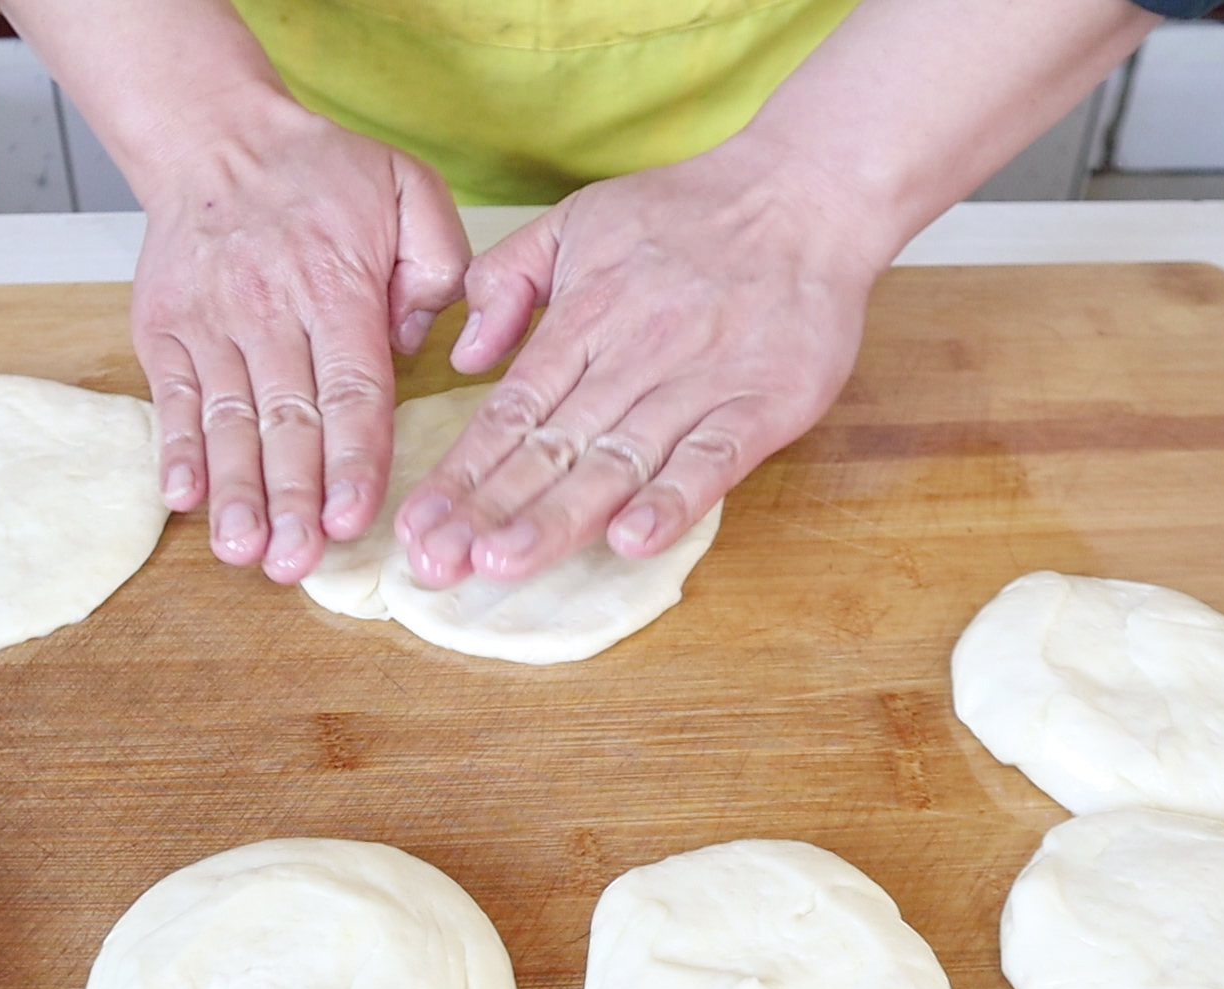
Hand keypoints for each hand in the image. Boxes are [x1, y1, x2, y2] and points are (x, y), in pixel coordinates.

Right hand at [132, 89, 467, 582]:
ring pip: (227, 421)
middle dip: (292, 498)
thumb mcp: (408, 189)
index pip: (352, 390)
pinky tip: (182, 500)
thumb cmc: (323, 175)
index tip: (353, 517)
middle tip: (297, 562)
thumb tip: (418, 344)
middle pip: (287, 421)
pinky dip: (174, 450)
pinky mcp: (166, 330)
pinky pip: (172, 399)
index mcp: (336, 288)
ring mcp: (212, 324)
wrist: (216, 138)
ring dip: (235, 491)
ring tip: (243, 551)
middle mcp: (270, 312)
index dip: (351, 460)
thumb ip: (437, 261)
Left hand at [393, 140, 886, 586]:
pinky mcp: (764, 401)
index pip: (510, 412)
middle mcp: (633, 357)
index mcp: (583, 319)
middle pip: (550, 448)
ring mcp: (700, 382)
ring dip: (558, 516)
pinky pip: (714, 457)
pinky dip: (675, 499)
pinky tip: (631, 539)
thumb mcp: (578, 218)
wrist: (806, 189)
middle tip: (435, 564)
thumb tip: (461, 355)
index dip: (462, 473)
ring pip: (617, 461)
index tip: (416, 527)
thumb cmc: (688, 211)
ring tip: (503, 562)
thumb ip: (507, 278)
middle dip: (487, 511)